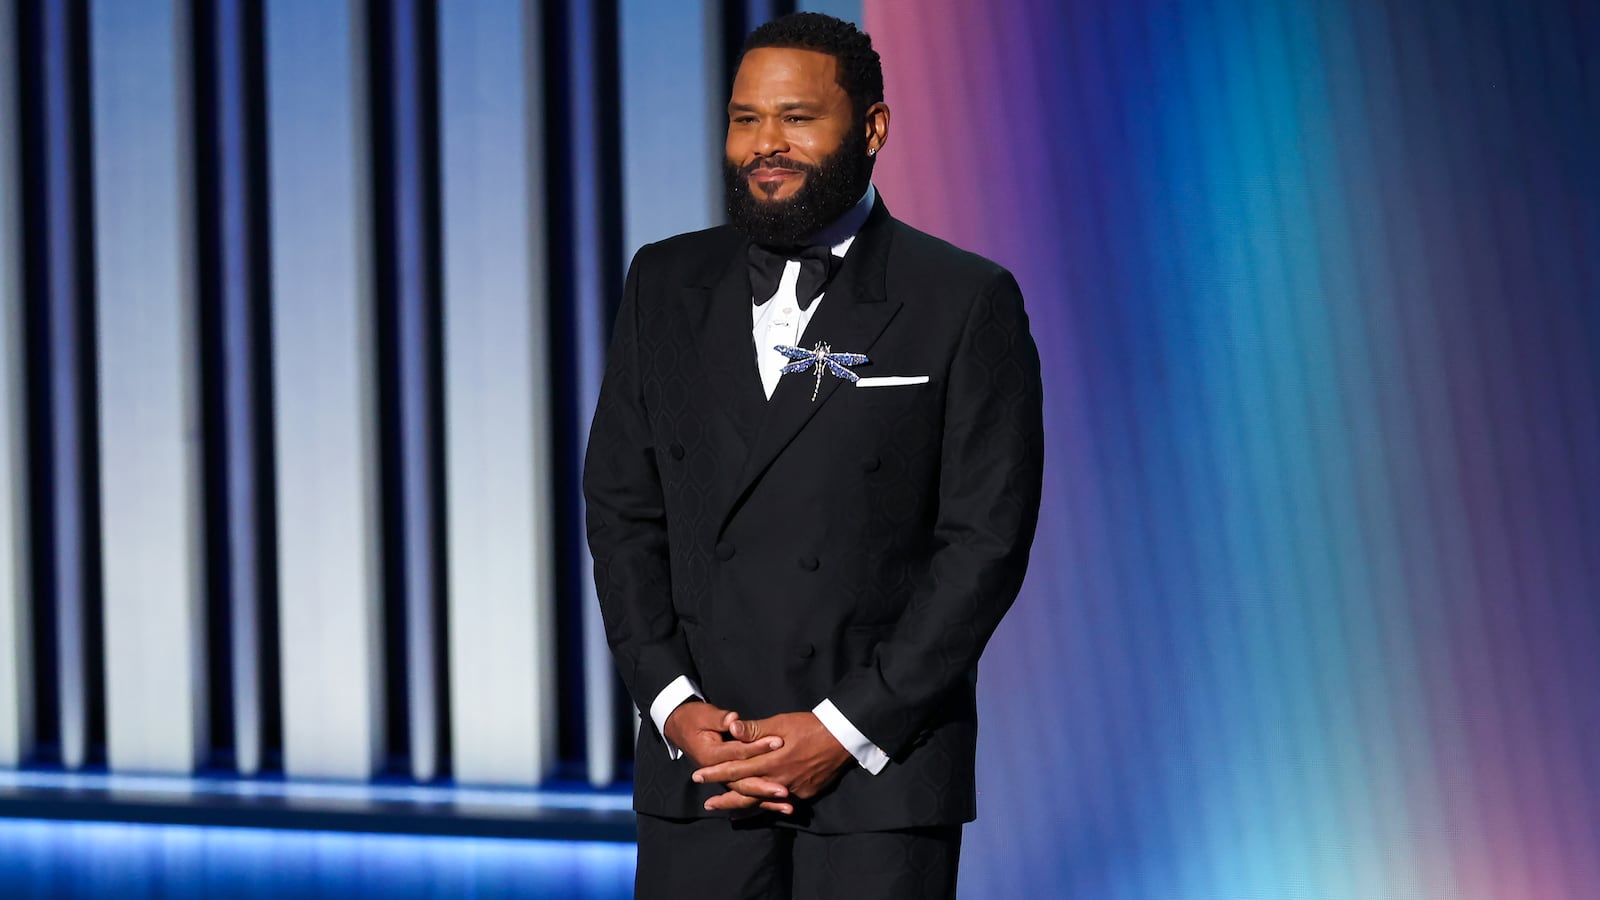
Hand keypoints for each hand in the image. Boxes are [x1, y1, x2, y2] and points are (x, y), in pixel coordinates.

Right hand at [664, 701, 793, 815]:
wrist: (679, 726)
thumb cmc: (694, 718)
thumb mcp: (705, 715)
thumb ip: (721, 719)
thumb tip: (733, 720)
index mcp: (710, 755)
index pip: (739, 752)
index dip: (759, 747)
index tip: (779, 742)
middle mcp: (716, 772)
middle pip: (743, 781)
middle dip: (765, 787)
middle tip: (785, 791)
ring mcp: (722, 779)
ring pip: (746, 794)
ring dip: (766, 802)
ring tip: (788, 808)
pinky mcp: (729, 780)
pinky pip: (746, 796)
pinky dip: (761, 803)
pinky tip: (779, 809)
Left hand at [693, 712, 852, 813]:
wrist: (842, 737)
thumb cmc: (810, 726)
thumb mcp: (781, 722)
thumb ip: (754, 729)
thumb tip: (731, 728)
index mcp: (770, 760)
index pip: (736, 769)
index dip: (715, 773)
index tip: (697, 776)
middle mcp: (779, 779)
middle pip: (745, 793)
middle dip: (725, 799)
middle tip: (707, 806)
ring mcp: (792, 789)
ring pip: (762, 803)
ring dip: (743, 808)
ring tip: (727, 814)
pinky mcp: (804, 793)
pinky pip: (780, 804)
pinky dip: (766, 808)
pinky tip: (758, 809)